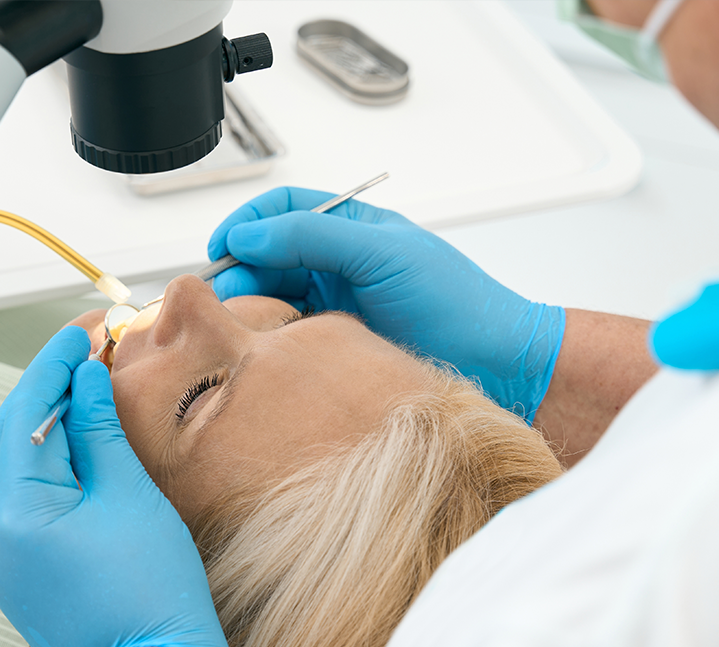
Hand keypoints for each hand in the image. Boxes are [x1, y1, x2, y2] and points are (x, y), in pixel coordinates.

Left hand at [0, 327, 238, 646]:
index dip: (53, 366)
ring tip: (83, 395)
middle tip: (82, 357)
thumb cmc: (153, 597)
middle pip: (5, 437)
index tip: (79, 334)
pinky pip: (20, 503)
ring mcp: (2, 560)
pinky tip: (76, 449)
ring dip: (42, 427)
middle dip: (42, 392)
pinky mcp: (19, 576)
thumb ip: (99, 432)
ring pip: (10, 469)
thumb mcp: (130, 497)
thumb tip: (85, 382)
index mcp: (15, 512)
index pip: (24, 413)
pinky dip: (43, 466)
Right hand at [208, 186, 566, 420]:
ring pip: (271, 300)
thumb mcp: (381, 253)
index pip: (280, 211)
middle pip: (265, 258)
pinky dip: (269, 343)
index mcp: (349, 229)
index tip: (223, 249)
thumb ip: (313, 237)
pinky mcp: (334, 348)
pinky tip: (267, 353)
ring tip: (242, 327)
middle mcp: (337, 265)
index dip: (246, 224)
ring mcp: (335, 308)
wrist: (495, 363)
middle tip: (224, 299)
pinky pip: (287, 340)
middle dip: (240, 273)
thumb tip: (249, 235)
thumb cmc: (456, 303)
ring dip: (251, 310)